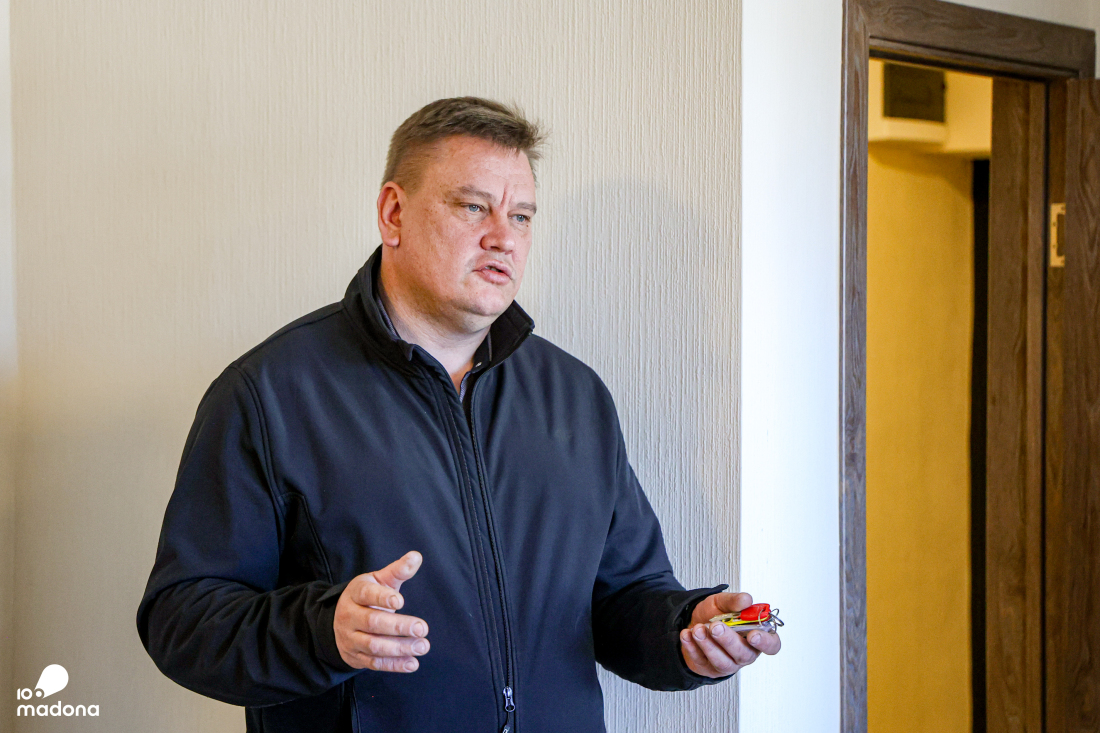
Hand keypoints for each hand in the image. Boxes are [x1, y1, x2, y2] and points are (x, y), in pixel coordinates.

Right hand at [333, 551, 429, 671]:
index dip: (382, 598)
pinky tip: (413, 663)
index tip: (400, 601)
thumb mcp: (379, 580)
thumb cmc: (368, 597)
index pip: (366, 594)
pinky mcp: (356, 657)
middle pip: (372, 623)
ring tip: (423, 646)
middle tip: (422, 628)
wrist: (341, 622)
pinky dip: (394, 665)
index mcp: (355, 593)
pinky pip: (375, 663)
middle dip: (398, 626)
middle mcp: (349, 616)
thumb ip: (398, 570)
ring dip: (400, 648)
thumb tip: (416, 556)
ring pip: (374, 646)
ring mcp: (351, 638)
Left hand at [679, 592, 780, 677]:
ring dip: (708, 645)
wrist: (692, 621)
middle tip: (715, 626)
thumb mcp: (723, 602)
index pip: (771, 645)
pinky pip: (701, 661)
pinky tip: (687, 635)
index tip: (753, 635)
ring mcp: (727, 664)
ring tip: (697, 629)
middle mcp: (744, 653)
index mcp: (755, 636)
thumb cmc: (714, 615)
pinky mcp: (708, 669)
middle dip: (728, 640)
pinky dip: (692, 647)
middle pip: (743, 654)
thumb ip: (734, 601)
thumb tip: (746, 600)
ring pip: (722, 662)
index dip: (765, 642)